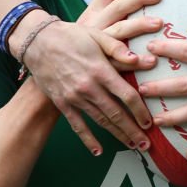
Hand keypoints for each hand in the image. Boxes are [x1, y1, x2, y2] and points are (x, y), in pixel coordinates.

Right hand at [19, 0, 163, 154]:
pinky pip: (77, 125)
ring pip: (101, 121)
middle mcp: (89, 87)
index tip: (149, 122)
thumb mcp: (97, 35)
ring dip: (117, 135)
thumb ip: (119, 49)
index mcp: (100, 70)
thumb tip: (143, 59)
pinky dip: (88, 139)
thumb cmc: (70, 36)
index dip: (140, 111)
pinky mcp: (62, 103)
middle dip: (133, 131)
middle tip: (147, 144)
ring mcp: (74, 97)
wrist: (37, 41)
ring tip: (132, 146)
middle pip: (116, 114)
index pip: (127, 95)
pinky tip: (98, 151)